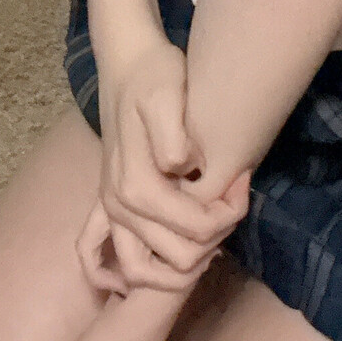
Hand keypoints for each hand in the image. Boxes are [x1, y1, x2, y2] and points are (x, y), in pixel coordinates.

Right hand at [92, 31, 251, 288]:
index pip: (198, 230)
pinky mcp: (108, 206)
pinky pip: (96, 259)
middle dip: (217, 237)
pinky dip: (119, 277)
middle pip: (180, 258)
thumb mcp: (169, 93)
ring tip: (212, 230)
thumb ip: (172, 133)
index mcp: (137, 187)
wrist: (129, 62)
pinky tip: (150, 272)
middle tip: (235, 198)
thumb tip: (180, 166)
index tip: (244, 182)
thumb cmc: (155, 75)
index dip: (231, 214)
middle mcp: (118, 207)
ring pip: (144, 274)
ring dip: (183, 266)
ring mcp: (110, 210)